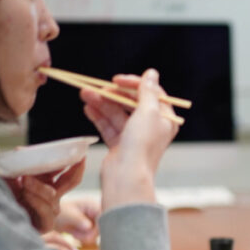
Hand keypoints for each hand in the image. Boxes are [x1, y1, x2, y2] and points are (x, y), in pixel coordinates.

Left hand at [4, 159, 84, 232]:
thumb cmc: (3, 198)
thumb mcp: (8, 178)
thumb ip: (16, 167)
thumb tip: (21, 152)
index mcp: (46, 183)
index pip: (64, 171)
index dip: (72, 161)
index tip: (78, 151)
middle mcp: (52, 195)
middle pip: (71, 181)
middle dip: (76, 169)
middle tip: (78, 158)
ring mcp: (51, 210)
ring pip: (52, 194)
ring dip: (38, 186)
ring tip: (25, 180)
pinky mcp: (46, 224)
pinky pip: (46, 210)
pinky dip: (36, 200)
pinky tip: (26, 194)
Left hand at [55, 196, 100, 244]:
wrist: (48, 216)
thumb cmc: (58, 211)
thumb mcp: (67, 214)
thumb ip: (79, 220)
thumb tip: (89, 226)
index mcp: (92, 204)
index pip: (104, 216)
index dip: (99, 226)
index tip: (88, 233)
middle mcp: (95, 211)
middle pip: (103, 226)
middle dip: (90, 234)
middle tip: (77, 235)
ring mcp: (93, 220)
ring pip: (97, 233)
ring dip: (85, 236)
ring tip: (74, 233)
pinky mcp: (89, 227)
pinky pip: (91, 237)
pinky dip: (83, 238)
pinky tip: (75, 234)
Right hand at [81, 68, 178, 209]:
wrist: (126, 177)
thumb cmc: (141, 145)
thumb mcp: (147, 112)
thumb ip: (147, 91)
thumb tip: (151, 73)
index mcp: (165, 120)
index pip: (151, 94)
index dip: (134, 84)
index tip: (117, 80)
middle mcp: (152, 128)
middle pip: (131, 103)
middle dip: (112, 94)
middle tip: (94, 87)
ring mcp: (135, 137)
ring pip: (117, 114)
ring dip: (101, 103)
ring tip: (84, 94)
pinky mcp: (121, 146)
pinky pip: (109, 126)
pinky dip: (99, 116)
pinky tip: (87, 108)